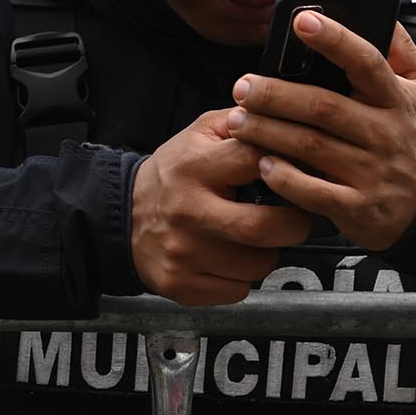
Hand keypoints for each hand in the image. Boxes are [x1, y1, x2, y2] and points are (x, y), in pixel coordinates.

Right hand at [132, 109, 312, 304]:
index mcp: (194, 167)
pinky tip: (228, 259)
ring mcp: (183, 252)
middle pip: (265, 227)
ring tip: (250, 239)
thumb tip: (287, 125)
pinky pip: (238, 290)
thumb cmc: (173, 175)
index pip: (258, 160)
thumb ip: (243, 124)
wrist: (121, 216)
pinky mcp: (181, 284)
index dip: (288, 166)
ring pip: (258, 264)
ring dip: (266, 253)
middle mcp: (187, 212)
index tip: (293, 174)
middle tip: (293, 219)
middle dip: (294, 224)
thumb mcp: (199, 135)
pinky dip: (241, 277)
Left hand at [227, 13, 415, 251]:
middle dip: (277, 95)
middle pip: (323, 107)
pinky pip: (312, 192)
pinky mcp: (358, 207)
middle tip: (242, 86)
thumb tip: (383, 14)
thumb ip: (400, 52)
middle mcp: (387, 133)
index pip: (366, 62)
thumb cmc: (413, 137)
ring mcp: (373, 172)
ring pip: (310, 146)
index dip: (334, 39)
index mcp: (398, 99)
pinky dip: (283, 178)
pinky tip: (261, 164)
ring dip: (268, 132)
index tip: (300, 20)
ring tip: (237, 120)